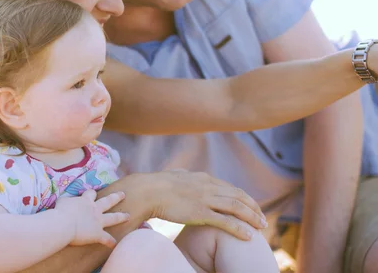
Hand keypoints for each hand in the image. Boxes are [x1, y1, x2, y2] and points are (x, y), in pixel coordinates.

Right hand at [55, 190, 129, 247]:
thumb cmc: (61, 211)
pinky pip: (107, 239)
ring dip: (121, 217)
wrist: (64, 223)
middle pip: (108, 201)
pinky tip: (114, 244)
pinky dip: (111, 242)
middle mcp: (95, 209)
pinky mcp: (98, 234)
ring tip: (128, 216)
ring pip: (113, 218)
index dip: (92, 194)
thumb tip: (66, 201)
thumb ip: (66, 200)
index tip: (93, 193)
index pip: (91, 194)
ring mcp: (98, 221)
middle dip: (116, 197)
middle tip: (123, 194)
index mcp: (86, 201)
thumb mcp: (62, 201)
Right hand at [145, 170, 266, 240]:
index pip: (231, 188)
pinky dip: (239, 228)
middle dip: (254, 208)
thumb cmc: (156, 185)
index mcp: (203, 178)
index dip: (245, 198)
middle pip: (239, 196)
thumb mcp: (175, 176)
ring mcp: (205, 198)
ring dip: (252, 217)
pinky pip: (225, 221)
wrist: (147, 190)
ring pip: (236, 207)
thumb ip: (183, 176)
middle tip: (263, 219)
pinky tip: (248, 236)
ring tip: (261, 227)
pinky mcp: (199, 212)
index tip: (252, 207)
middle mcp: (208, 186)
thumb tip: (182, 173)